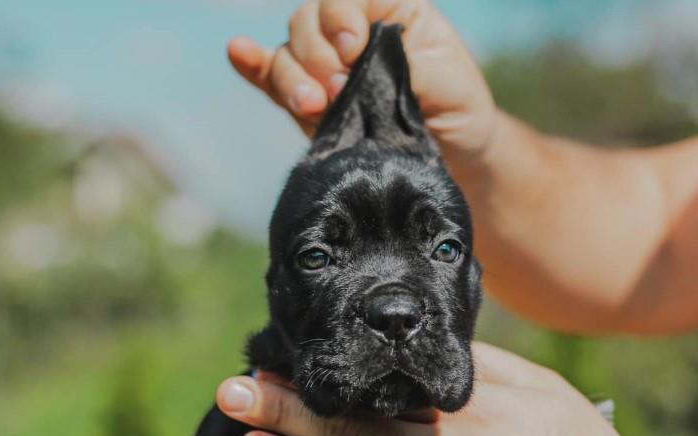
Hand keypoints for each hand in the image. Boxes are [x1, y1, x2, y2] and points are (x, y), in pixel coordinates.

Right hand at [227, 0, 496, 164]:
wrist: (453, 159)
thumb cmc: (459, 110)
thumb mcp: (448, 82)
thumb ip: (404, 67)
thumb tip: (357, 66)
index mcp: (387, 10)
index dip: (341, 17)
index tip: (353, 50)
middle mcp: (350, 32)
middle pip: (306, 22)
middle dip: (315, 56)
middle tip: (338, 92)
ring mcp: (325, 68)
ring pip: (287, 55)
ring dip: (290, 77)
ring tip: (312, 106)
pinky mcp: (310, 105)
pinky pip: (271, 81)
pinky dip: (253, 68)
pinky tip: (238, 54)